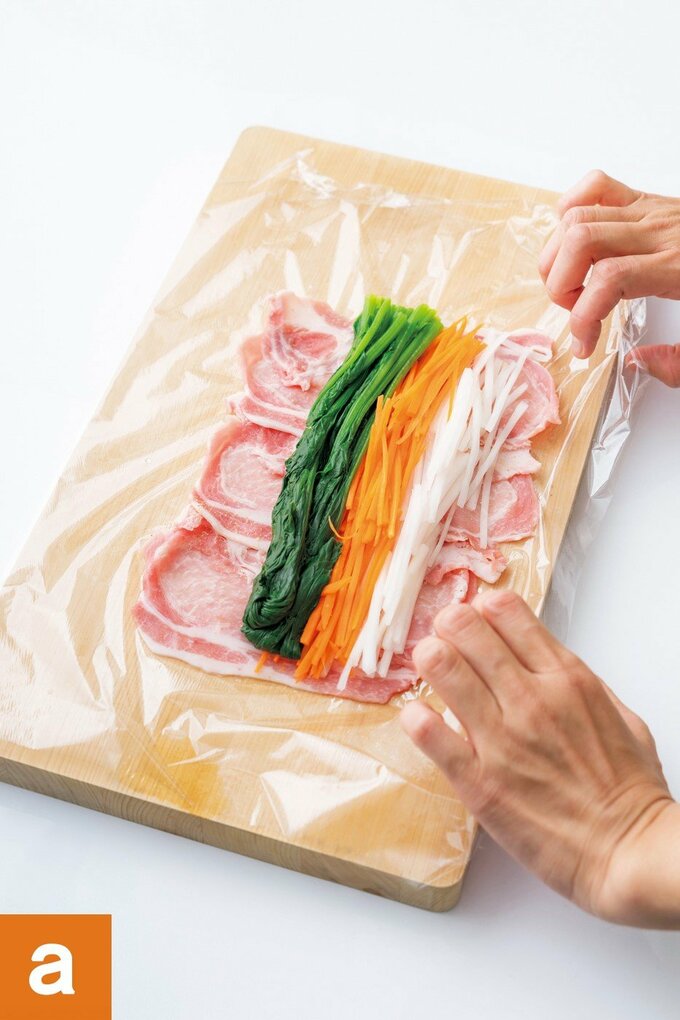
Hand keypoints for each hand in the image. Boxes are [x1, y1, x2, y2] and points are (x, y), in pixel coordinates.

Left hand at [401, 591, 679, 926]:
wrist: (629, 853)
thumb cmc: (629, 792)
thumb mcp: (619, 716)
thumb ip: (577, 684)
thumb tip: (543, 664)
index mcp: (566, 678)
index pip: (505, 610)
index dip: (480, 609)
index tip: (474, 621)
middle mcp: (531, 699)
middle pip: (465, 628)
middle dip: (447, 627)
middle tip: (444, 641)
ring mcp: (501, 738)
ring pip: (441, 665)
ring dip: (429, 661)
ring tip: (431, 673)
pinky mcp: (478, 781)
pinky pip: (428, 731)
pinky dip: (415, 717)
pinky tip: (418, 717)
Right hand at [539, 169, 679, 385]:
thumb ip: (678, 362)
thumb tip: (638, 363)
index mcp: (676, 267)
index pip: (610, 279)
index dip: (583, 318)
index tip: (584, 346)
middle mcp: (658, 232)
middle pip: (582, 241)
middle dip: (561, 283)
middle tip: (574, 310)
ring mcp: (649, 211)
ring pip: (578, 216)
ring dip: (558, 255)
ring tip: (571, 283)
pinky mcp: (645, 200)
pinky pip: (596, 187)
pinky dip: (571, 210)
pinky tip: (574, 241)